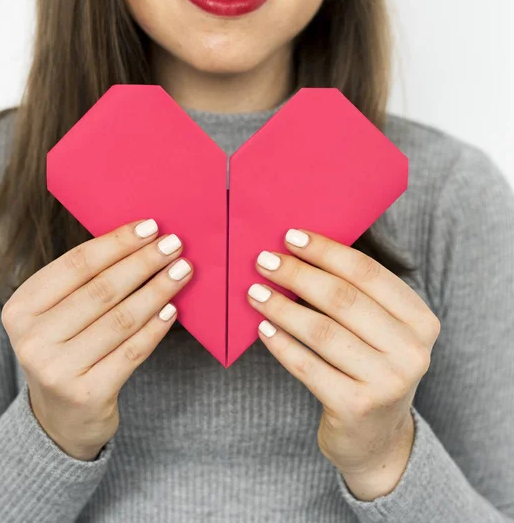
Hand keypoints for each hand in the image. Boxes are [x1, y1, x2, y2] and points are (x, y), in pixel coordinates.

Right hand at [1, 219, 193, 460]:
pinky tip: (172, 309)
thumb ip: (87, 282)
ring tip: (182, 272)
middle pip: (102, 289)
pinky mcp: (87, 395)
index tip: (151, 227)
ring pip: (122, 319)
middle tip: (174, 245)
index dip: (117, 243)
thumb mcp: (59, 314)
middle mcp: (32, 339)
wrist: (61, 418)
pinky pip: (132, 351)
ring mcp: (57, 370)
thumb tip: (142, 241)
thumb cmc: (68, 349)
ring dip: (158, 290)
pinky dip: (156, 327)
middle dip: (144, 262)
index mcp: (20, 308)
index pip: (76, 264)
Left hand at [247, 229, 439, 496]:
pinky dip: (282, 345)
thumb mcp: (378, 330)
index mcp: (420, 320)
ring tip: (255, 293)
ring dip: (281, 308)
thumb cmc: (369, 367)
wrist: (376, 437)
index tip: (290, 237)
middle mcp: (412, 351)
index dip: (325, 251)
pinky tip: (263, 330)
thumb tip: (297, 251)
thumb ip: (354, 295)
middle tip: (263, 261)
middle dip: (297, 274)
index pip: (367, 273)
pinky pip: (308, 366)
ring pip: (322, 331)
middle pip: (342, 299)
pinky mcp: (357, 407)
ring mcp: (388, 382)